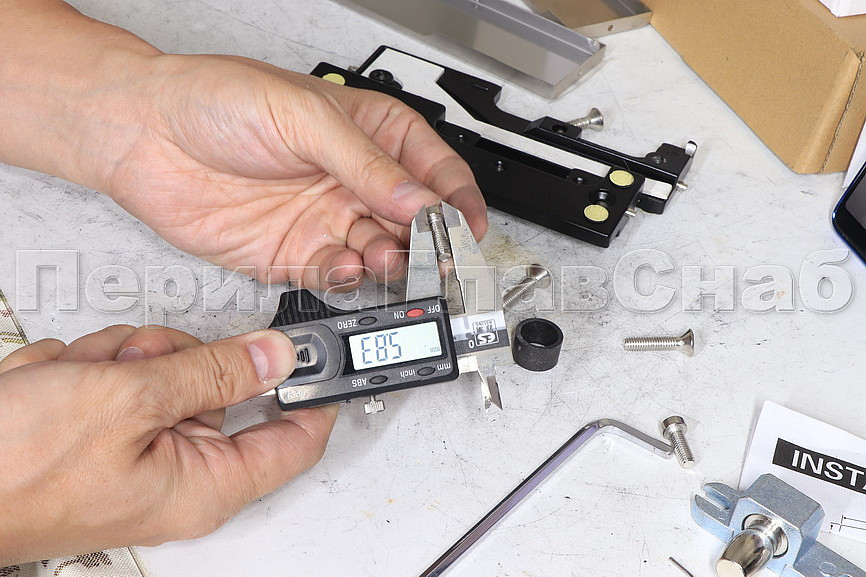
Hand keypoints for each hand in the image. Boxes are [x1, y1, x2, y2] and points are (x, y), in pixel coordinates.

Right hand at [0, 325, 336, 564]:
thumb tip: (280, 356)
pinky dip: (92, 365)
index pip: (297, 440)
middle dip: (181, 359)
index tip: (322, 351)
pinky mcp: (105, 427)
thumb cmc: (14, 467)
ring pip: (171, 369)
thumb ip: (214, 372)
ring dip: (126, 359)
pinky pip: (126, 372)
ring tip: (83, 379)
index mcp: (206, 485)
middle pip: (225, 388)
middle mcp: (179, 472)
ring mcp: (139, 446)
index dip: (316, 392)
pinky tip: (59, 383)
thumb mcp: (129, 401)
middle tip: (142, 363)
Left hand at [104, 54, 487, 287]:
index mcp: (368, 135)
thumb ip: (367, 164)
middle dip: (427, 243)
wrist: (142, 134)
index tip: (468, 230)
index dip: (457, 201)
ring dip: (388, 263)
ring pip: (378, 254)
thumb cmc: (216, 101)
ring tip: (382, 258)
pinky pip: (333, 277)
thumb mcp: (304, 118)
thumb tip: (421, 201)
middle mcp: (351, 181)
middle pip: (412, 222)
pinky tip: (343, 266)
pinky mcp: (291, 255)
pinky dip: (345, 279)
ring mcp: (323, 220)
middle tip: (431, 258)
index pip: (433, 171)